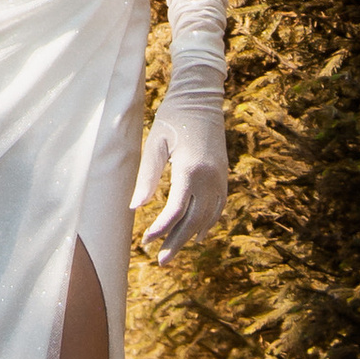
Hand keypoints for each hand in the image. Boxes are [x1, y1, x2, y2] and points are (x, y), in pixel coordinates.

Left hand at [135, 81, 229, 262]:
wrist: (201, 96)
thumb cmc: (172, 117)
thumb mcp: (155, 144)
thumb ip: (147, 177)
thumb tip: (135, 208)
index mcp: (190, 169)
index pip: (175, 211)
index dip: (160, 229)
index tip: (146, 241)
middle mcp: (210, 178)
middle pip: (194, 220)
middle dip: (177, 242)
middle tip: (162, 261)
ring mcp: (221, 177)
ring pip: (209, 217)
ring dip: (192, 235)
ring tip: (174, 249)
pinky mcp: (224, 174)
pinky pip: (219, 206)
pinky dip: (209, 222)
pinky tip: (198, 233)